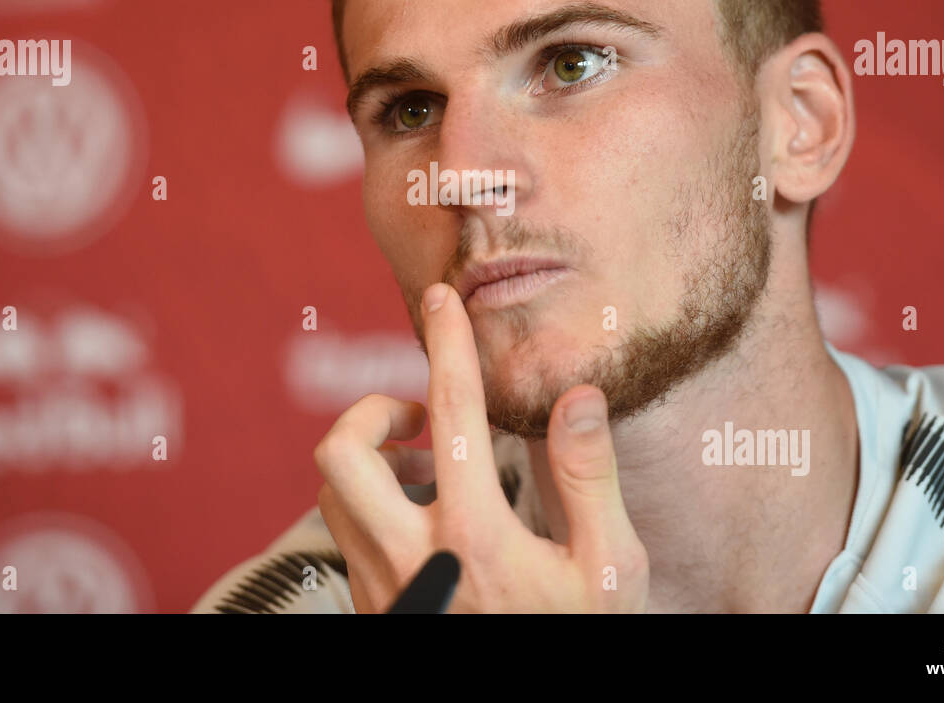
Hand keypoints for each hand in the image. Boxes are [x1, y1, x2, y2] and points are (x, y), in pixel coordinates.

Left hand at [314, 281, 648, 611]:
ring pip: (332, 494)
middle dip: (374, 409)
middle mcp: (411, 560)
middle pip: (341, 451)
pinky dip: (372, 505)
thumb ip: (589, 477)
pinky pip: (345, 537)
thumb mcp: (610, 572)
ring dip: (372, 460)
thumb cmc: (580, 645)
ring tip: (431, 467)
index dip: (448, 343)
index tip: (442, 298)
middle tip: (425, 419)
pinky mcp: (371, 615)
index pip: (451, 413)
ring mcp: (382, 591)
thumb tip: (577, 394)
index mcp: (475, 537)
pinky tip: (427, 519)